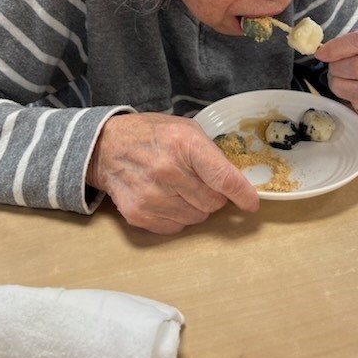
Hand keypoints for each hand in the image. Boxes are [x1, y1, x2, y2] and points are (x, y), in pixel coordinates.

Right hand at [87, 113, 258, 234]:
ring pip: (197, 217)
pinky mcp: (139, 215)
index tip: (251, 204)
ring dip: (196, 206)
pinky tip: (165, 197)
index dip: (242, 194)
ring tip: (179, 188)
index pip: (223, 178)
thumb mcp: (185, 129)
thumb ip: (210, 153)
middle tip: (200, 182)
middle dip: (215, 195)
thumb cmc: (151, 135)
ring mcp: (152, 196)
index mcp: (184, 144)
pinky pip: (176, 228)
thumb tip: (236, 182)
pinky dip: (177, 216)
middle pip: (214, 203)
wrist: (106, 148)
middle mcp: (168, 171)